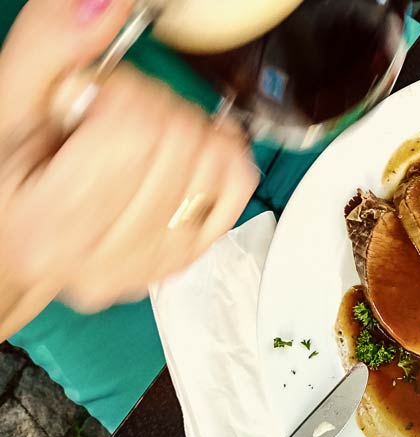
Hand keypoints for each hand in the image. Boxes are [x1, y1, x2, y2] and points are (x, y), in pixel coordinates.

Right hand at [0, 0, 258, 338]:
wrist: (13, 238)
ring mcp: (147, 264)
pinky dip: (223, 158)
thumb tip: (105, 3)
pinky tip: (193, 146)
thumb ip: (53, 45)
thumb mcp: (10, 103)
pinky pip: (234, 194)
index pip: (132, 132)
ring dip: (192, 130)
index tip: (104, 92)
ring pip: (215, 170)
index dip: (127, 91)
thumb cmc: (7, 175)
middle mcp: (101, 257)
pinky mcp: (181, 260)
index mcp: (47, 223)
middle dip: (158, 107)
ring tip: (151, 129)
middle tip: (124, 109)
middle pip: (179, 148)